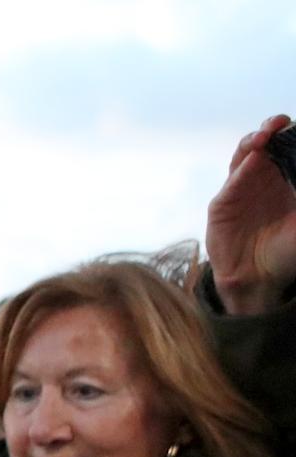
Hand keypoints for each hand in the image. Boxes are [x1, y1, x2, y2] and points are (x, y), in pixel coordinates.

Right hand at [206, 114, 295, 315]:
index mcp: (287, 180)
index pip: (289, 147)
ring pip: (245, 156)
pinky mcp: (222, 204)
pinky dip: (242, 169)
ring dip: (253, 142)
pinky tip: (253, 159)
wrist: (258, 280)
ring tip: (265, 134)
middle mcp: (264, 179)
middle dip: (274, 129)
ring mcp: (241, 189)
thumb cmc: (287, 253)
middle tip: (281, 123)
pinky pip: (232, 182)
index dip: (292, 134)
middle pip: (267, 144)